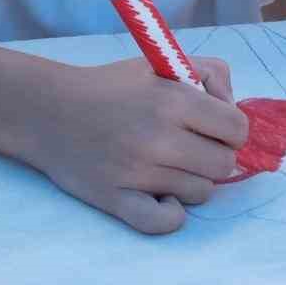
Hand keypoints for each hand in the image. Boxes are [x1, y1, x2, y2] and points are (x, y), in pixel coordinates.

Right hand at [25, 56, 246, 233]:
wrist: (47, 110)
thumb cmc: (110, 86)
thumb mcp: (160, 62)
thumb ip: (209, 73)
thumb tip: (234, 108)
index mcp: (173, 99)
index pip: (237, 129)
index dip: (231, 130)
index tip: (213, 129)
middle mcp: (158, 137)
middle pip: (224, 166)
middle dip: (214, 156)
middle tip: (192, 148)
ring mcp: (137, 173)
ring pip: (200, 193)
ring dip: (191, 181)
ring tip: (168, 165)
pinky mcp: (116, 200)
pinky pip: (166, 223)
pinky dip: (171, 213)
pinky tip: (162, 196)